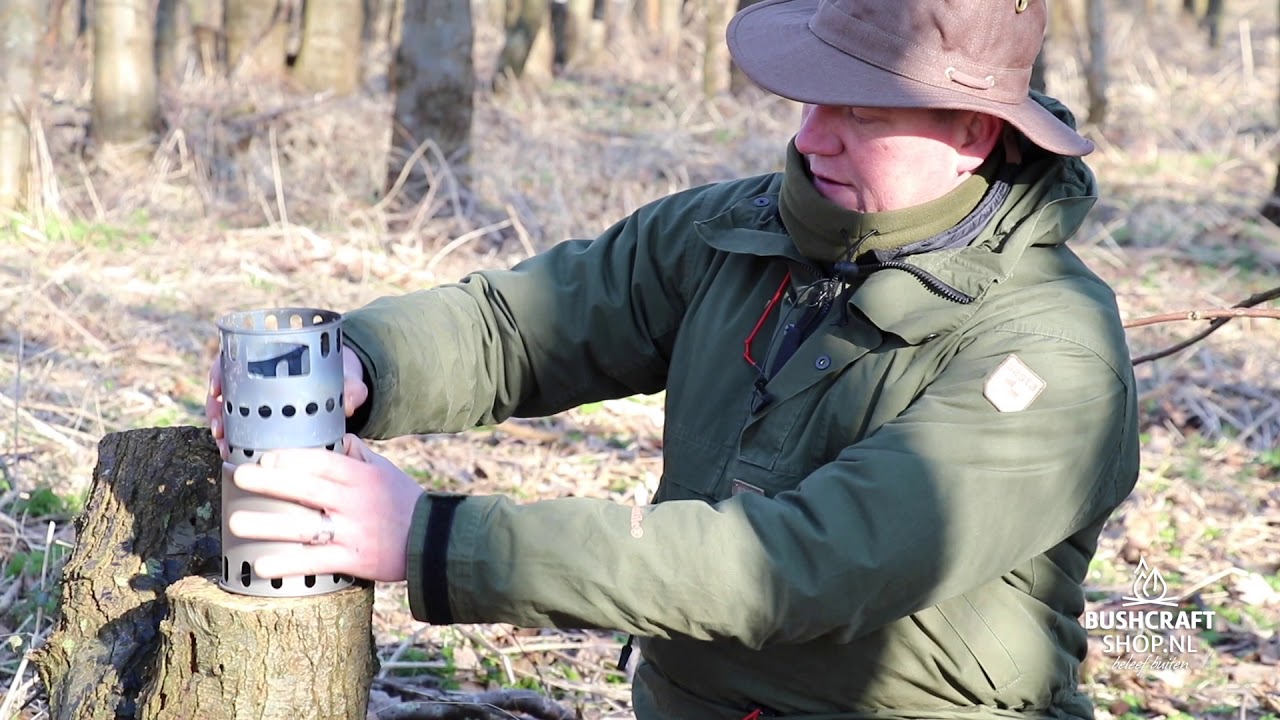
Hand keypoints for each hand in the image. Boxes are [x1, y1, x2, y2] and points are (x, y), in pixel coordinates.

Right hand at [206, 345, 368, 457]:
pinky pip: (241, 425)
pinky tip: (231, 451)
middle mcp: (260, 375)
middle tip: (220, 427)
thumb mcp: (348, 378)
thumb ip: (352, 388)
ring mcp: (259, 397)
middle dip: (216, 408)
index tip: (217, 388)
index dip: (220, 372)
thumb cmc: (342, 375)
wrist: (345, 386)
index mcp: (273, 356)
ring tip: (224, 444)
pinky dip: (234, 437)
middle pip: (225, 388)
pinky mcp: (264, 417)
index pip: (235, 358)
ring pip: (228, 409)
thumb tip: (349, 402)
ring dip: (222, 426)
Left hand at [226, 434, 424, 581]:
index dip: (291, 457)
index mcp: (360, 477)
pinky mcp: (353, 559)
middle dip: (270, 481)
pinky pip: (316, 561)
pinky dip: (289, 564)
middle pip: (307, 488)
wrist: (435, 541)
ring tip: (236, 523)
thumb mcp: (385, 471)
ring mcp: (352, 531)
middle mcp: (354, 502)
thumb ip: (358, 454)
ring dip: (269, 525)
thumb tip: (336, 437)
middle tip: (238, 476)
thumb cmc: (406, 502)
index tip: (263, 456)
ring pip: (305, 526)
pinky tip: (261, 566)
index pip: (322, 461)